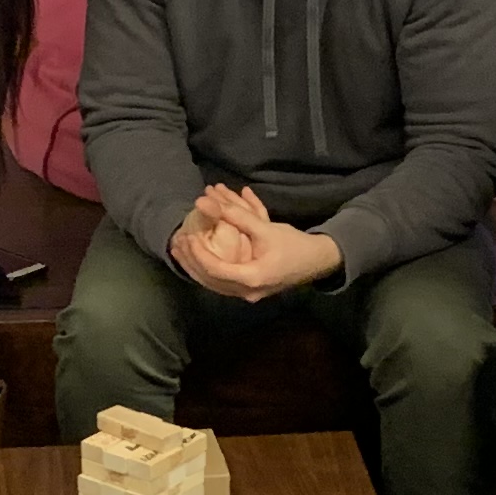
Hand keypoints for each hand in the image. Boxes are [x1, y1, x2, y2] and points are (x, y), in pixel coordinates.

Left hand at [173, 184, 339, 302]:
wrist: (318, 261)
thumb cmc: (294, 244)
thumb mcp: (265, 228)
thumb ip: (236, 215)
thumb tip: (205, 200)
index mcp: (252, 278)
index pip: (214, 269)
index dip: (198, 253)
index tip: (187, 236)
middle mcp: (247, 292)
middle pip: (209, 280)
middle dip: (191, 260)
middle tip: (177, 242)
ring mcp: (247, 294)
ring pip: (212, 284)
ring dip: (195, 266)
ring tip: (181, 250)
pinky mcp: (248, 290)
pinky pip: (221, 283)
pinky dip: (207, 269)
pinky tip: (197, 257)